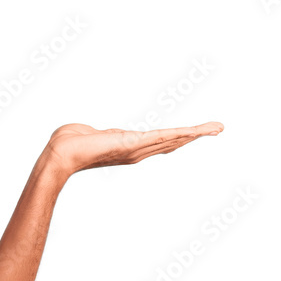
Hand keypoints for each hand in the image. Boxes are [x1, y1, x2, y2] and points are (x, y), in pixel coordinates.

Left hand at [43, 121, 223, 177]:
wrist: (62, 152)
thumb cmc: (67, 143)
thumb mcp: (87, 133)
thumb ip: (95, 132)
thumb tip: (87, 132)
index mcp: (127, 147)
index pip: (157, 142)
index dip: (176, 137)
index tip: (191, 132)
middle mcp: (136, 151)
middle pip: (172, 142)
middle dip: (195, 135)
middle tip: (217, 128)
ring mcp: (138, 148)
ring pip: (175, 139)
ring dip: (198, 133)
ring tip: (218, 128)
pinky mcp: (137, 143)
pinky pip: (166, 136)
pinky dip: (186, 133)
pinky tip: (202, 130)